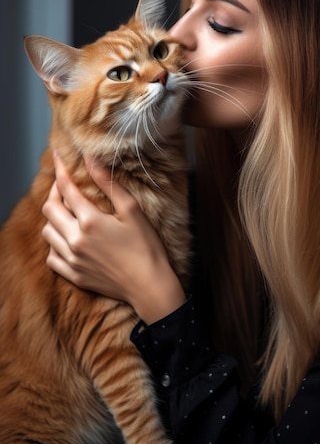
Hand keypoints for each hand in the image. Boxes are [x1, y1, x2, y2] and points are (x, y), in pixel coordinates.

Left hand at [42, 152, 185, 322]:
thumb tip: (89, 160)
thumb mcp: (131, 210)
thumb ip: (108, 183)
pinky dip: (55, 245)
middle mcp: (75, 240)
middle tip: (65, 187)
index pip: (66, 189)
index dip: (60, 170)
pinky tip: (67, 240)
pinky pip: (52, 257)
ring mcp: (72, 260)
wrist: (149, 285)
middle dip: (54, 193)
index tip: (57, 158)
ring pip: (47, 232)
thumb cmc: (146, 246)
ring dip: (54, 219)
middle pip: (49, 209)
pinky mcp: (74, 275)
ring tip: (67, 214)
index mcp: (90, 221)